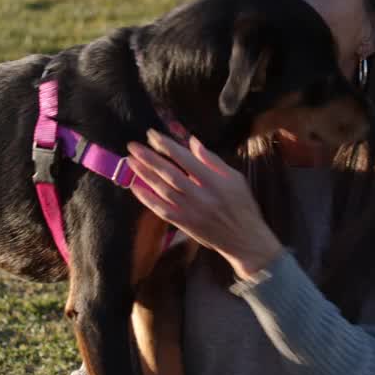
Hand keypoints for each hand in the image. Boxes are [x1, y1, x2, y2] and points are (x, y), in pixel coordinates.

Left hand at [127, 130, 282, 279]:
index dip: (167, 145)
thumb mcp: (235, 178)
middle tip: (133, 146)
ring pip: (163, 190)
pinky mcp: (184, 224)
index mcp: (214, 181)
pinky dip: (147, 198)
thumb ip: (212, 160)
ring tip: (130, 161)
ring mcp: (190, 211)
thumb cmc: (242, 205)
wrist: (244, 239)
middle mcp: (200, 195)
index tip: (152, 134)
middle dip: (149, 158)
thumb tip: (192, 142)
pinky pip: (162, 210)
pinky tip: (135, 187)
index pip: (185, 159)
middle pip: (170, 173)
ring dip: (145, 175)